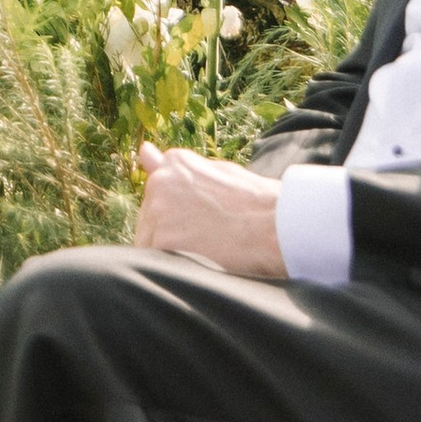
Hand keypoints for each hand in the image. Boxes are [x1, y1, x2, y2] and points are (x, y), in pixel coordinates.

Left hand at [133, 144, 286, 280]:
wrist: (276, 226)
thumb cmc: (256, 204)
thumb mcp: (218, 172)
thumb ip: (177, 167)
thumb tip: (144, 151)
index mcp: (175, 163)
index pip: (158, 191)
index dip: (176, 214)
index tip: (195, 225)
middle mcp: (160, 183)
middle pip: (150, 218)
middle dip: (171, 233)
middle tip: (207, 243)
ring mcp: (158, 211)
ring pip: (149, 240)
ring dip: (170, 252)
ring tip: (206, 255)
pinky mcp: (162, 241)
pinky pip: (155, 261)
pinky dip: (172, 270)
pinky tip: (198, 267)